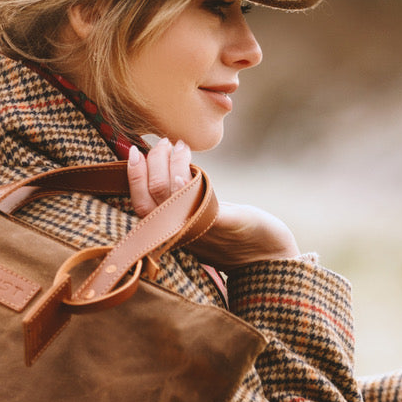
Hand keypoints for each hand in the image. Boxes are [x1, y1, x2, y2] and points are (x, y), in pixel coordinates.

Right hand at [127, 139, 299, 268]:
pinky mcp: (226, 224)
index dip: (133, 177)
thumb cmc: (233, 234)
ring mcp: (202, 230)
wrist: (269, 257)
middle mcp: (182, 233)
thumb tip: (159, 167)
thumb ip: (181, 199)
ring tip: (178, 145)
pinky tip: (186, 168)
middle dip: (152, 163)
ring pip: (170, 195)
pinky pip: (199, 207)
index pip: (140, 204)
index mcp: (172, 232)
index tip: (133, 152)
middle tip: (164, 144)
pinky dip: (186, 185)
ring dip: (171, 163)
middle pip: (151, 197)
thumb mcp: (200, 216)